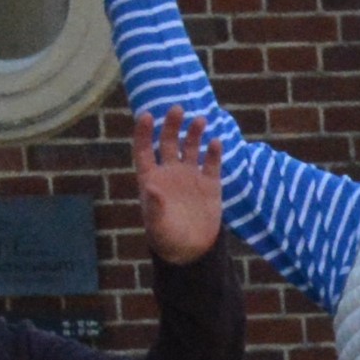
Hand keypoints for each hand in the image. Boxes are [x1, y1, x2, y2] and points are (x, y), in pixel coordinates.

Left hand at [130, 103, 224, 265]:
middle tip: (177, 109)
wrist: (191, 250)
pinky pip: (212, 164)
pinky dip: (214, 152)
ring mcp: (190, 177)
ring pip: (191, 148)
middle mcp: (170, 173)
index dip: (144, 132)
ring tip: (200, 120)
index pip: (144, 149)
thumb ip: (154, 207)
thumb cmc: (166, 238)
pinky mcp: (210, 185)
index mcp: (151, 178)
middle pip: (168, 141)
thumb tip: (152, 187)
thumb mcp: (156, 225)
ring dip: (194, 133)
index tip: (147, 116)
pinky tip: (216, 143)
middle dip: (172, 125)